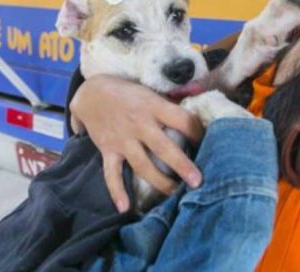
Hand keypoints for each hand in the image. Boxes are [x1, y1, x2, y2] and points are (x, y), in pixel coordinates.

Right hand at [69, 75, 204, 211]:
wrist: (91, 92)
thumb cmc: (128, 93)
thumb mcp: (150, 92)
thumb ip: (169, 107)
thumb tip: (196, 118)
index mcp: (153, 106)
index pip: (181, 119)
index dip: (197, 132)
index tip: (208, 142)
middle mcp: (139, 124)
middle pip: (163, 147)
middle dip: (181, 165)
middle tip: (197, 181)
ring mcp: (122, 139)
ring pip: (142, 164)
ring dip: (159, 181)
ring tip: (174, 194)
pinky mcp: (107, 150)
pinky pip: (111, 173)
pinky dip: (116, 191)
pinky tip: (125, 208)